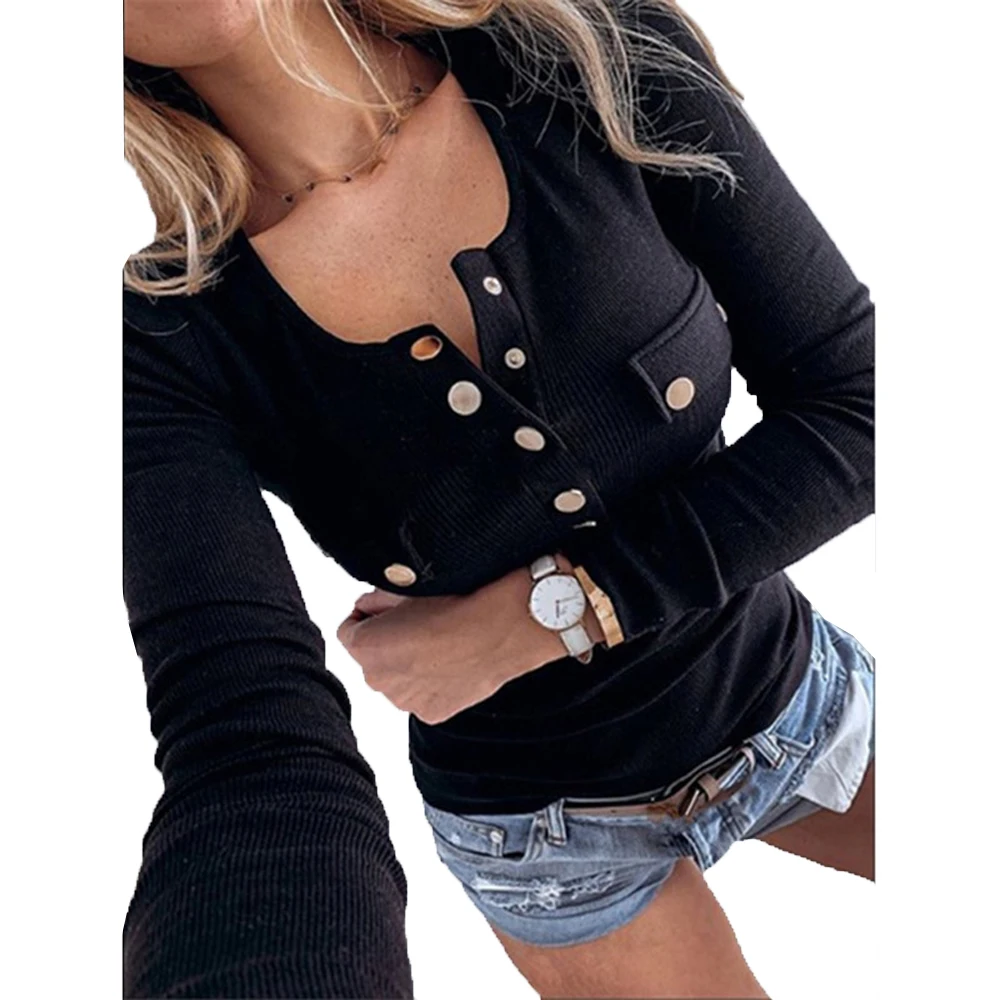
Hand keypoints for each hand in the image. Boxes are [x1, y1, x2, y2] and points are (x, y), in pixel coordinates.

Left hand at [336, 555, 596, 723]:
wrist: (509, 625)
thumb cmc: (463, 599)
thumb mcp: (411, 586)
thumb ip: (378, 599)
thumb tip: (368, 607)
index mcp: (366, 645)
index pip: (350, 628)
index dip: (372, 615)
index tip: (394, 607)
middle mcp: (378, 680)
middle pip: (372, 657)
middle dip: (389, 642)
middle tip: (423, 623)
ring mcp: (406, 701)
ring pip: (398, 679)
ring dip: (410, 664)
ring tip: (444, 643)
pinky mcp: (432, 713)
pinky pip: (422, 694)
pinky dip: (433, 682)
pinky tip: (456, 663)